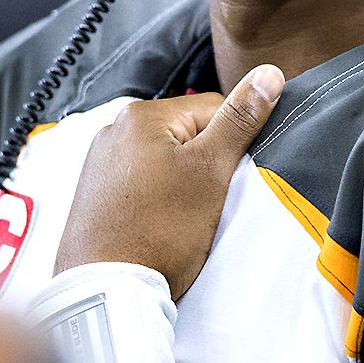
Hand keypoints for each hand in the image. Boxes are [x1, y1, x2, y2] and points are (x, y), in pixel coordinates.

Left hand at [55, 65, 283, 301]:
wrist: (106, 289)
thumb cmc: (160, 230)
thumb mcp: (211, 170)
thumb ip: (240, 119)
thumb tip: (269, 73)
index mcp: (142, 114)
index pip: (212, 110)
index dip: (232, 145)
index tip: (230, 181)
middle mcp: (114, 130)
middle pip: (186, 136)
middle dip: (205, 166)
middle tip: (206, 204)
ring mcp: (100, 163)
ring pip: (164, 161)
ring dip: (182, 183)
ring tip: (181, 219)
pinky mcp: (95, 193)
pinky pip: (140, 183)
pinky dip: (156, 199)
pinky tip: (159, 225)